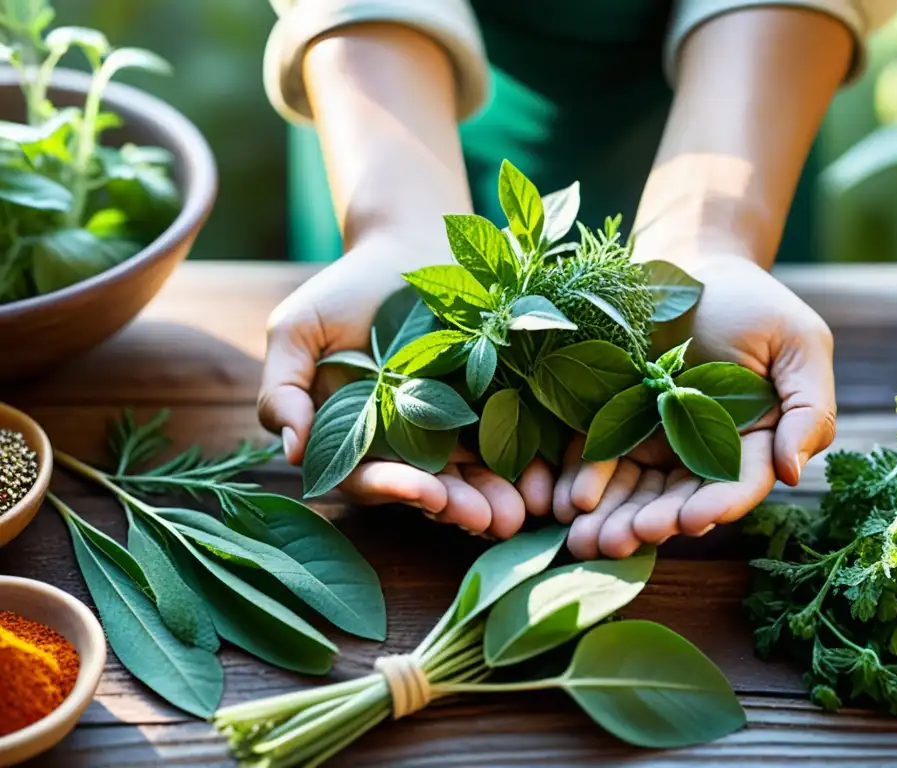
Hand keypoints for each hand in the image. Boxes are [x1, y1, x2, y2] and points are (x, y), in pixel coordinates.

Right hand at [257, 232, 550, 538]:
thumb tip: (289, 450)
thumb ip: (284, 389)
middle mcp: (404, 445)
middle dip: (455, 507)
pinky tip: (544, 481)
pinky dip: (526, 467)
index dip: (395, 489)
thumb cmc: (346, 288)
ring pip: (472, 478)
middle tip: (484, 519)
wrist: (412, 245)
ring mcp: (452, 431)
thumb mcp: (299, 331)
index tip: (426, 491)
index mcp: (355, 436)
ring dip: (493, 501)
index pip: (369, 478)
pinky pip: (512, 444)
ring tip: (515, 513)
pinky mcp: (495, 409)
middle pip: (428, 490)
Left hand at [555, 253, 835, 558]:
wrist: (689, 264)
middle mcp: (701, 452)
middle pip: (677, 500)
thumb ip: (809, 409)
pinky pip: (596, 458)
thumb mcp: (798, 344)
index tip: (690, 521)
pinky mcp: (613, 423)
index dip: (714, 506)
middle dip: (649, 524)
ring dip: (610, 518)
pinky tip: (565, 499)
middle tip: (620, 542)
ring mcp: (654, 441)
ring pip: (633, 491)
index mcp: (752, 442)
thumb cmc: (752, 302)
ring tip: (585, 539)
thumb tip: (794, 472)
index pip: (736, 485)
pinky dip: (581, 481)